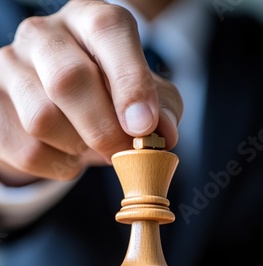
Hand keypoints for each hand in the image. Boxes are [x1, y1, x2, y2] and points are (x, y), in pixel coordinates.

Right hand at [0, 0, 182, 184]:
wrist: (61, 110)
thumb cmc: (108, 96)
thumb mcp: (145, 96)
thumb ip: (162, 108)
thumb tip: (165, 133)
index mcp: (89, 20)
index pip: (107, 31)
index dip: (130, 81)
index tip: (144, 127)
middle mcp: (43, 34)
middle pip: (68, 79)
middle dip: (103, 129)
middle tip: (122, 153)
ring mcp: (10, 67)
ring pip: (43, 120)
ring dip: (77, 147)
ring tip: (88, 144)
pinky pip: (28, 151)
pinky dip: (58, 165)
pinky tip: (67, 153)